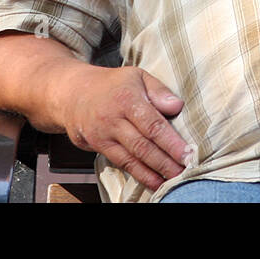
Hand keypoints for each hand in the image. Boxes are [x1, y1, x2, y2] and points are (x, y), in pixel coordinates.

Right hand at [58, 65, 191, 190]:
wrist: (72, 94)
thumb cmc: (111, 84)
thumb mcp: (136, 76)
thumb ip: (158, 90)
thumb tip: (177, 106)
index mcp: (127, 98)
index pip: (152, 124)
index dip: (171, 142)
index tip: (187, 154)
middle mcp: (114, 119)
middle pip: (143, 145)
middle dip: (165, 161)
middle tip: (185, 171)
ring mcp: (104, 135)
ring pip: (132, 158)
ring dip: (154, 172)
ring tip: (173, 181)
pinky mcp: (98, 147)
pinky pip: (121, 163)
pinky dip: (139, 174)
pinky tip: (153, 181)